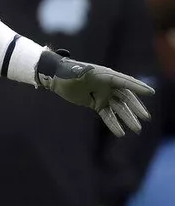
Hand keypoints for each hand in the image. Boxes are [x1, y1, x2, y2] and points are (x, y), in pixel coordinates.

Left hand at [36, 49, 154, 136]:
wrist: (56, 78)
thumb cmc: (68, 72)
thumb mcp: (78, 73)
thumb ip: (87, 75)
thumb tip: (93, 74)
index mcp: (105, 75)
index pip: (124, 81)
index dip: (137, 87)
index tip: (150, 92)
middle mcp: (107, 85)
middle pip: (125, 97)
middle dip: (136, 108)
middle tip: (145, 117)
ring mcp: (102, 95)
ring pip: (118, 108)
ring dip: (127, 118)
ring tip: (136, 129)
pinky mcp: (96, 103)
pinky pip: (107, 114)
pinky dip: (113, 123)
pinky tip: (120, 133)